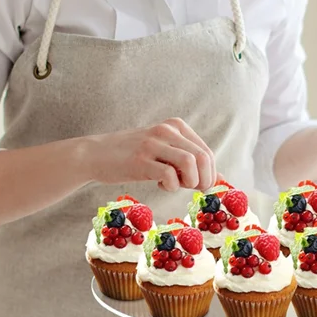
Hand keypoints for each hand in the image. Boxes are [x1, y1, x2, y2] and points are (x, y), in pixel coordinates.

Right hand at [85, 118, 214, 191]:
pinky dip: (170, 186)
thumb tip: (219, 178)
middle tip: (192, 189)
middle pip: (202, 157)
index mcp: (176, 126)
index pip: (207, 152)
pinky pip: (169, 175)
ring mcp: (153, 144)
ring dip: (189, 182)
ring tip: (176, 185)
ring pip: (190, 163)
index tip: (199, 186)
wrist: (96, 154)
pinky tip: (159, 185)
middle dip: (204, 180)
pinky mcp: (140, 160)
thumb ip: (188, 160)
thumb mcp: (163, 151)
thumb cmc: (133, 156)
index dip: (209, 174)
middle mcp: (166, 131)